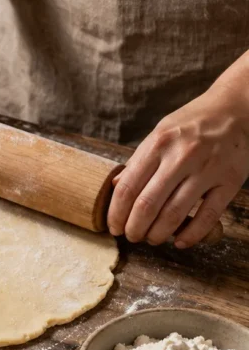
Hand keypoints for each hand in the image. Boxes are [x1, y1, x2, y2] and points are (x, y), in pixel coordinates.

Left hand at [108, 85, 248, 247]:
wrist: (238, 108)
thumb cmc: (193, 123)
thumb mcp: (160, 133)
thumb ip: (139, 160)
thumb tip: (116, 187)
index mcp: (158, 144)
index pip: (128, 188)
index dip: (116, 214)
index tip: (114, 227)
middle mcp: (181, 156)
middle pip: (147, 205)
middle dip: (134, 228)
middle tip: (131, 236)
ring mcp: (207, 169)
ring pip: (174, 214)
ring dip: (158, 234)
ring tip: (152, 239)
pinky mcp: (230, 181)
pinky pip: (208, 216)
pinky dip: (191, 235)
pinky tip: (180, 242)